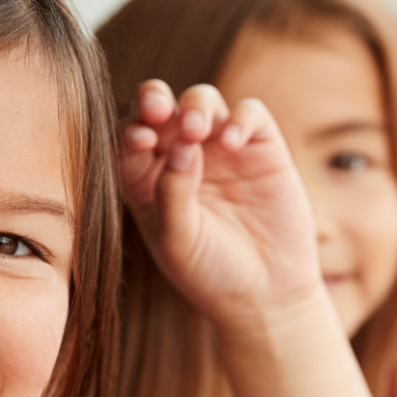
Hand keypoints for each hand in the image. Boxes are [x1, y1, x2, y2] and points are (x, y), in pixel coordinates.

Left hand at [118, 80, 324, 334]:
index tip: (140, 141)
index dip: (131, 130)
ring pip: (203, 102)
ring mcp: (222, 150)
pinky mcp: (262, 148)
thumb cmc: (211, 274)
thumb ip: (172, 192)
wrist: (266, 297)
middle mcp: (182, 158)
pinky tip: (233, 141)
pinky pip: (250, 114)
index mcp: (148, 180)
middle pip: (161, 109)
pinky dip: (240, 118)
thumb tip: (180, 143)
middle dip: (155, 100)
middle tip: (158, 109)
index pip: (130, 139)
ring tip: (196, 129)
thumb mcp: (178, 240)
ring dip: (196, 106)